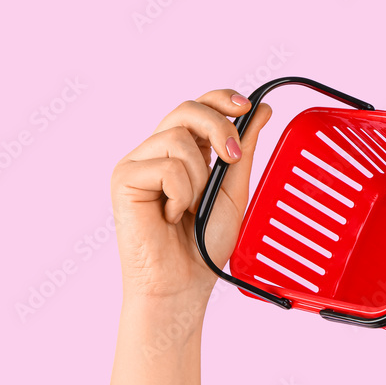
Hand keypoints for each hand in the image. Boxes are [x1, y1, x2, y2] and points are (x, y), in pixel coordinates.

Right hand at [110, 89, 272, 309]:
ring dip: (199, 179)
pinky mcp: (124, 177)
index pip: (198, 107)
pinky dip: (180, 195)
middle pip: (186, 110)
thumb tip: (261, 110)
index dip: (221, 99)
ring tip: (190, 209)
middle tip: (231, 157)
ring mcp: (138, 163)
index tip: (247, 106)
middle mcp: (157, 152)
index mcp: (183, 153)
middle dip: (217, 127)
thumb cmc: (204, 246)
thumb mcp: (234, 192)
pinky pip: (166, 166)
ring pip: (179, 139)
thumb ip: (243, 151)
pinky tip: (170, 217)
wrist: (183, 284)